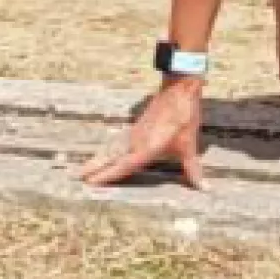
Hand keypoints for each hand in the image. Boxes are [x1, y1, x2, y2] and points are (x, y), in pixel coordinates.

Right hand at [81, 77, 205, 189]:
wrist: (179, 89)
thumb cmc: (184, 117)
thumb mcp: (189, 145)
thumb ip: (192, 169)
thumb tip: (204, 189)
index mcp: (146, 148)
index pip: (122, 166)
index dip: (106, 176)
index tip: (89, 184)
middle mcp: (135, 141)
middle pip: (110, 158)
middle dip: (94, 168)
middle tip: (76, 178)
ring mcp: (133, 133)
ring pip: (111, 148)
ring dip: (97, 158)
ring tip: (82, 168)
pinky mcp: (136, 126)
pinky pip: (117, 141)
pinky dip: (107, 148)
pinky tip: (104, 151)